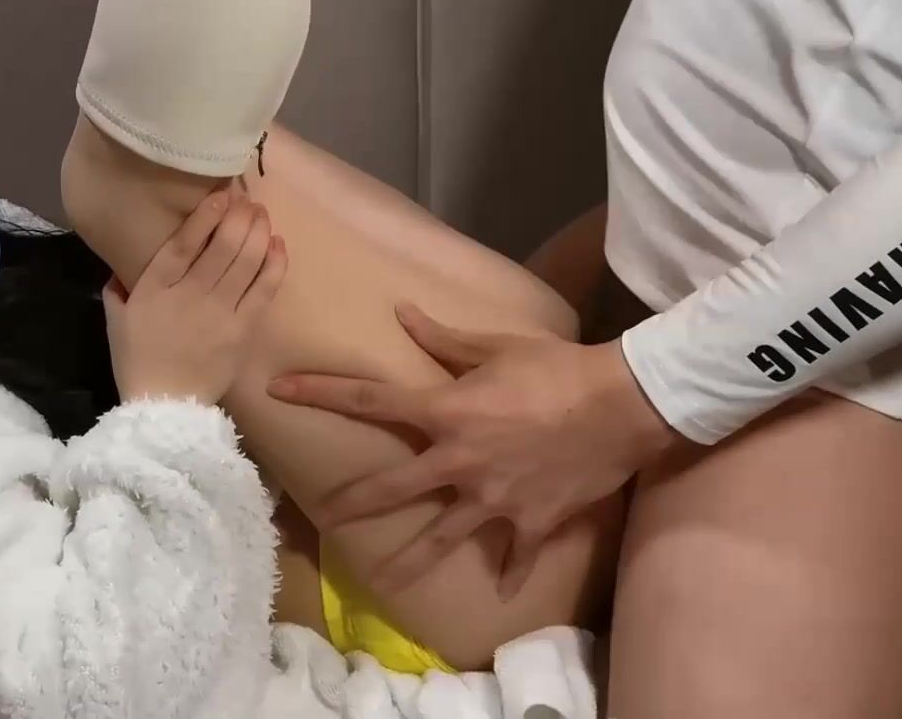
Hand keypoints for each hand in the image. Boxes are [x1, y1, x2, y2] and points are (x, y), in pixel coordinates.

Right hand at [105, 188, 287, 403]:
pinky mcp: (243, 329)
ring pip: (247, 260)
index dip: (205, 215)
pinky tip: (279, 244)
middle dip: (240, 216)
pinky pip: (265, 288)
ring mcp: (220, 312)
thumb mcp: (115, 320)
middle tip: (248, 202)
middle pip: (223, 244)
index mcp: (155, 287)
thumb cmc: (136, 362)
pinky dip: (275, 263)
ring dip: (259, 231)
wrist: (165, 408)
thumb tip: (120, 267)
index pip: (184, 242)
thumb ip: (118, 287)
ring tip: (263, 215)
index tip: (220, 195)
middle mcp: (190, 293)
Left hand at [268, 303, 681, 596]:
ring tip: (385, 581)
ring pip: (442, 537)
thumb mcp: (496, 345)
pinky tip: (499, 589)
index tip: (278, 390)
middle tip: (323, 519)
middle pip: (393, 488)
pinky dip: (509, 571)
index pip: (369, 400)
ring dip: (411, 560)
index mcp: (445, 413)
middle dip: (353, 504)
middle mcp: (459, 462)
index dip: (320, 392)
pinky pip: (516, 554)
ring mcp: (493, 498)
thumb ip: (442, 339)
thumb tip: (401, 312)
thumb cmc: (556, 367)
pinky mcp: (530, 520)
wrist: (623, 405)